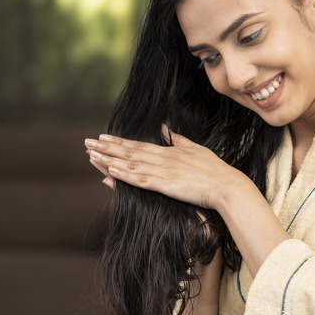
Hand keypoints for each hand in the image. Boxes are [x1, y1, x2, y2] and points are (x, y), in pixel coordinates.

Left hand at [85, 125, 252, 209]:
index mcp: (168, 151)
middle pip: (129, 152)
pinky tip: (109, 170)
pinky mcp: (166, 185)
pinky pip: (140, 179)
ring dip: (109, 159)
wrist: (227, 186)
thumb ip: (178, 140)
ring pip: (130, 164)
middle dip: (106, 147)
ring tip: (91, 155)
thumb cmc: (214, 170)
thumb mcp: (195, 149)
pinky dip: (124, 175)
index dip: (118, 141)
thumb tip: (166, 129)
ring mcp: (163, 172)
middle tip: (87, 143)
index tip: (101, 137)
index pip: (137, 145)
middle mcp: (162, 159)